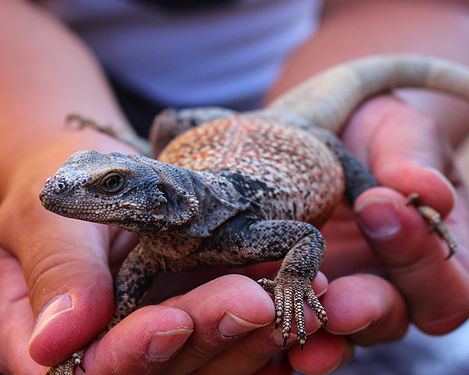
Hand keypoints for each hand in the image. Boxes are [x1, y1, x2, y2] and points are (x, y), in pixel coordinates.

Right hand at [0, 129, 329, 374]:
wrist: (98, 184)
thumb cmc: (61, 198)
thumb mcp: (46, 220)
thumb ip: (59, 273)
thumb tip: (55, 342)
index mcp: (66, 339)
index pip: (101, 364)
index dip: (136, 351)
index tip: (172, 322)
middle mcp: (122, 346)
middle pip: (169, 362)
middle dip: (211, 332)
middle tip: (253, 302)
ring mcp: (168, 332)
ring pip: (212, 350)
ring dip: (251, 330)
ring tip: (283, 298)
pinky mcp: (202, 312)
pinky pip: (238, 326)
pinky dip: (270, 316)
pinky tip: (297, 298)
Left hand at [284, 96, 468, 373]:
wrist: (329, 136)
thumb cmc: (374, 134)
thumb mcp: (398, 133)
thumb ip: (414, 159)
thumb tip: (430, 192)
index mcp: (427, 252)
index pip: (447, 284)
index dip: (422, 262)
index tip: (380, 207)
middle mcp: (388, 281)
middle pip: (392, 317)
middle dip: (367, 309)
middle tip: (341, 303)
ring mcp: (342, 289)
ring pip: (340, 330)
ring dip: (319, 329)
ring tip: (297, 318)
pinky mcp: (297, 287)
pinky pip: (292, 316)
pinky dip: (279, 323)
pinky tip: (261, 317)